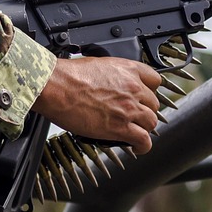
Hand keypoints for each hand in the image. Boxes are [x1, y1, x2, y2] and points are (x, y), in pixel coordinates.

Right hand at [31, 57, 162, 153]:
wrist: (57, 87)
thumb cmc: (69, 76)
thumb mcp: (98, 65)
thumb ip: (113, 75)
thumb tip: (111, 84)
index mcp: (129, 70)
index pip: (155, 81)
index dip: (149, 91)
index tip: (144, 97)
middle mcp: (134, 88)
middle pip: (153, 104)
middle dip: (145, 111)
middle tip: (135, 116)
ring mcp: (129, 108)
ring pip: (151, 122)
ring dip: (144, 128)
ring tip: (136, 132)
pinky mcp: (121, 127)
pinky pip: (144, 140)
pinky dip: (143, 146)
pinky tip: (138, 147)